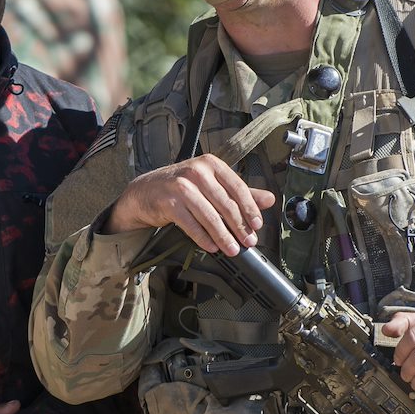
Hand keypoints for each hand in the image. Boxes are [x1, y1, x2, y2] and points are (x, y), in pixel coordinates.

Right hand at [100, 154, 274, 256]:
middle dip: (239, 226)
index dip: (250, 208)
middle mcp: (196, 172)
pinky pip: (190, 224)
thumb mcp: (211, 184)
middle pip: (225, 203)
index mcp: (211, 164)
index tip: (258, 225)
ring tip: (232, 249)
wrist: (144, 192)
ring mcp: (181, 186)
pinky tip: (212, 247)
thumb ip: (240, 192)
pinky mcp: (168, 202)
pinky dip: (203, 238)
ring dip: (223, 236)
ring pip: (209, 215)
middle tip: (249, 242)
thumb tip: (270, 199)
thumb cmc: (180, 187)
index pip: (237, 187)